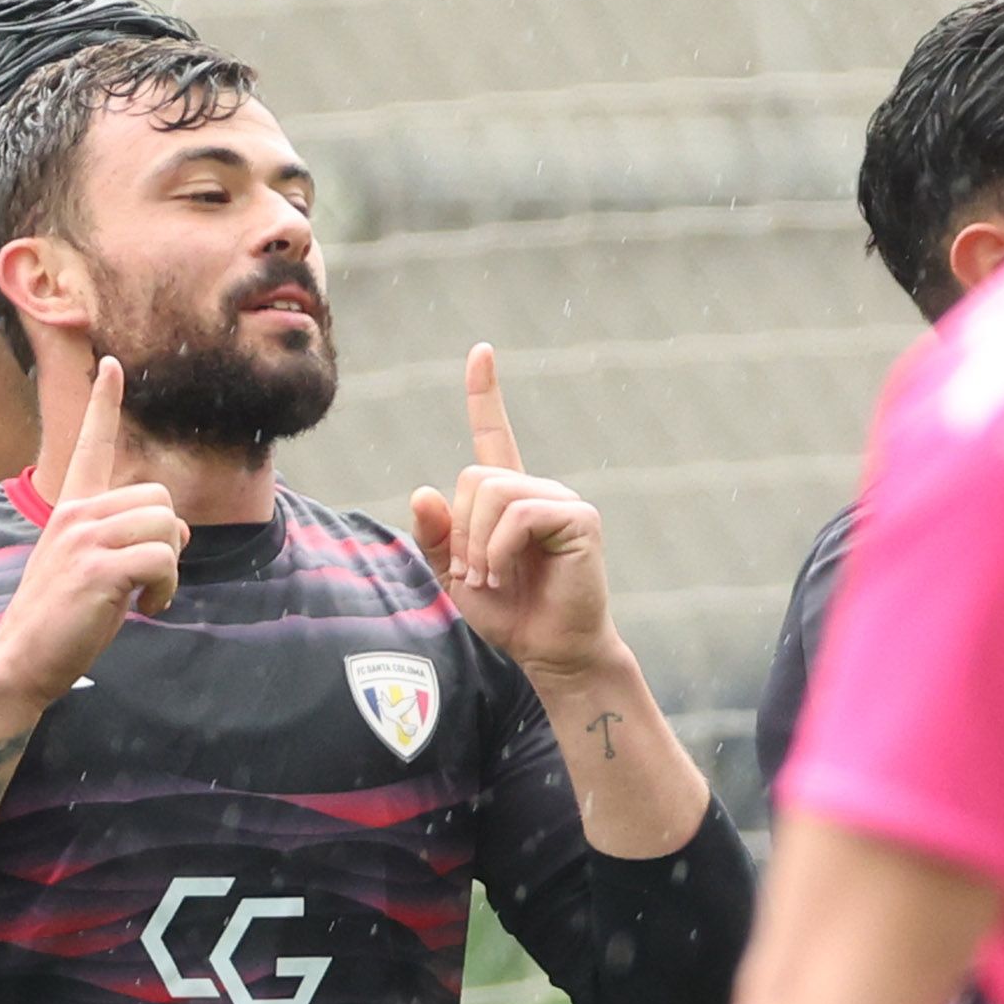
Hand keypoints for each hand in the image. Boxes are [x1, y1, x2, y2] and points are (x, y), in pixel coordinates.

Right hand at [0, 361, 185, 692]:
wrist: (23, 658)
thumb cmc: (60, 619)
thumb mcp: (93, 568)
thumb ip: (129, 540)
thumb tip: (181, 531)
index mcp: (70, 509)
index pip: (90, 445)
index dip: (102, 404)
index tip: (112, 365)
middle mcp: (76, 514)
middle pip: (159, 499)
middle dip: (168, 541)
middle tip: (147, 580)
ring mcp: (85, 539)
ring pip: (166, 526)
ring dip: (170, 569)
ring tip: (144, 596)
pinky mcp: (98, 568)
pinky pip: (164, 558)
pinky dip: (166, 589)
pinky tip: (144, 609)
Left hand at [409, 346, 619, 676]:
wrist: (551, 651)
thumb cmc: (511, 615)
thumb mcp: (455, 576)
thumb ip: (436, 537)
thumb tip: (424, 491)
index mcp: (509, 497)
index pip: (495, 433)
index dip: (485, 393)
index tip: (480, 351)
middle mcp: (537, 489)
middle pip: (474, 477)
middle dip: (460, 530)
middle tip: (473, 573)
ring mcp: (561, 499)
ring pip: (493, 492)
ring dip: (477, 543)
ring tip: (491, 577)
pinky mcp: (579, 518)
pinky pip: (520, 513)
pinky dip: (500, 547)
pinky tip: (506, 572)